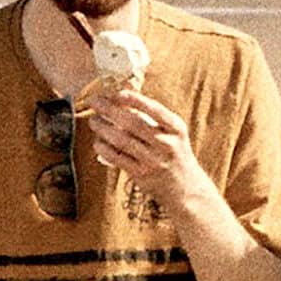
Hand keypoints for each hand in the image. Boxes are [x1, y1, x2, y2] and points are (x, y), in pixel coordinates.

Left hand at [85, 90, 208, 205]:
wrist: (185, 187)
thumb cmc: (175, 153)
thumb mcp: (174, 133)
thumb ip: (154, 118)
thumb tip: (123, 100)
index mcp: (176, 128)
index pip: (155, 110)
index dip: (136, 100)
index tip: (118, 93)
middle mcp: (166, 143)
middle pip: (133, 123)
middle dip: (110, 110)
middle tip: (95, 102)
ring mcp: (154, 160)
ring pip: (122, 140)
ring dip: (103, 128)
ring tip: (94, 120)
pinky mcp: (141, 174)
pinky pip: (117, 158)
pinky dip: (104, 148)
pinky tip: (98, 142)